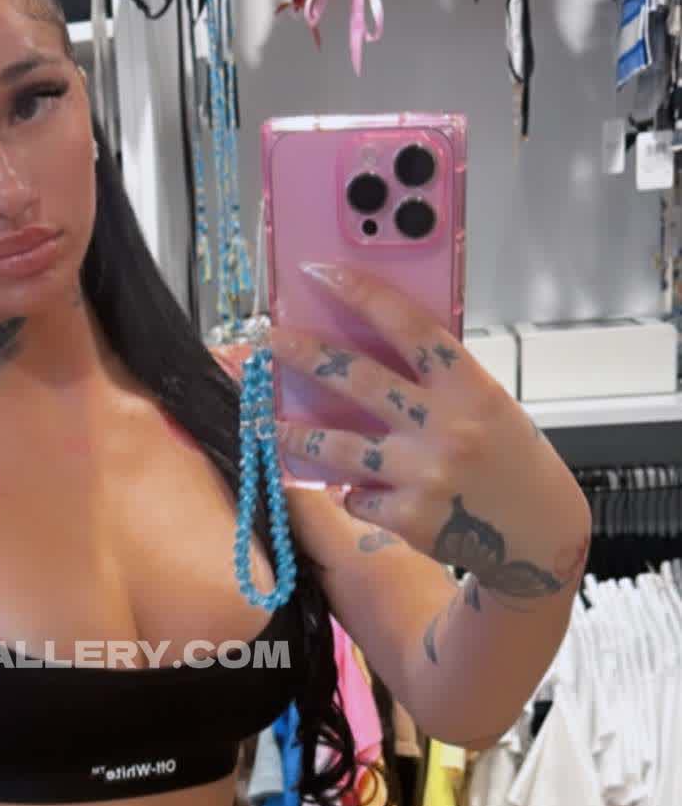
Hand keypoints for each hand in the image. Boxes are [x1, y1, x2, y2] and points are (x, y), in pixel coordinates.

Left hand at [267, 267, 591, 604]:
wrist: (539, 533)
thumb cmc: (510, 459)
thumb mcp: (487, 406)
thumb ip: (437, 383)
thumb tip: (367, 352)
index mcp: (470, 387)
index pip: (409, 326)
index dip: (361, 294)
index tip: (319, 273)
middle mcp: (445, 426)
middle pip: (359, 379)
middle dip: (305, 356)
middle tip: (268, 341)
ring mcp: (423, 473)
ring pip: (337, 447)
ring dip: (295, 435)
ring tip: (269, 425)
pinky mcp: (408, 517)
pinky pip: (355, 496)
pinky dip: (348, 490)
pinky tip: (351, 487)